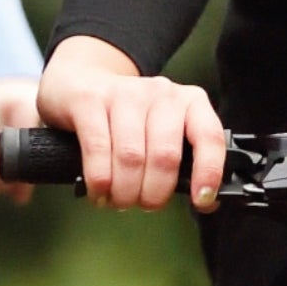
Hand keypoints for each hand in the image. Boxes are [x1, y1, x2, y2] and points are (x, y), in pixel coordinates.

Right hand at [37, 34, 228, 211]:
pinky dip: (99, 180)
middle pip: (165, 156)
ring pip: (131, 157)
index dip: (208, 173)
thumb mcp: (163, 129)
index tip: (200, 200)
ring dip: (125, 191)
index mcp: (189, 101)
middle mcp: (160, 93)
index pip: (209, 137)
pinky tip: (98, 191)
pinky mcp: (89, 100)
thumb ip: (186, 160)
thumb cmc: (127, 117)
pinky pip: (98, 149)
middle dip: (154, 193)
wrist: (77, 80)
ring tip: (119, 202)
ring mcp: (123, 93)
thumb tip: (206, 201)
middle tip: (145, 205)